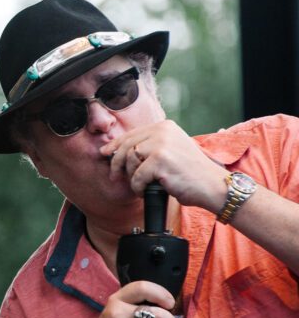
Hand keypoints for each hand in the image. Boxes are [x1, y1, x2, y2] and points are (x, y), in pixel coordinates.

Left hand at [100, 120, 225, 210]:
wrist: (213, 186)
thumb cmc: (190, 173)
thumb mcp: (171, 150)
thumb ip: (150, 146)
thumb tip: (116, 149)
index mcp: (165, 126)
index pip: (132, 134)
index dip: (115, 145)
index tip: (104, 153)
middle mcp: (163, 131)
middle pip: (126, 146)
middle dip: (116, 162)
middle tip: (113, 175)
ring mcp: (162, 145)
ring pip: (130, 161)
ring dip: (131, 177)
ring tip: (140, 185)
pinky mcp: (161, 160)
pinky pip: (137, 176)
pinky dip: (138, 187)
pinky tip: (145, 191)